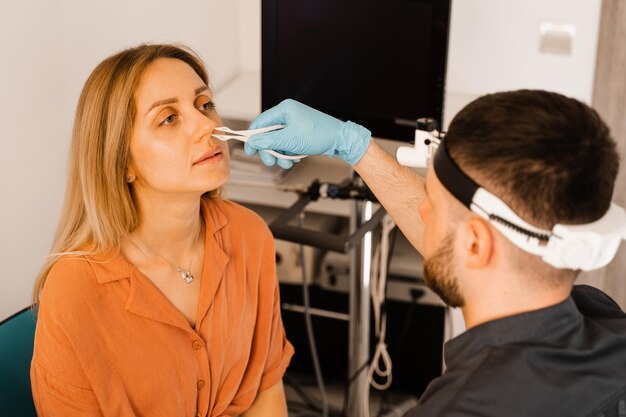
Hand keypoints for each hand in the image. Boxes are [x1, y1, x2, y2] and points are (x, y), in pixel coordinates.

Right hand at [245, 99, 371, 167]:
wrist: (340, 140)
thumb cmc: (319, 135)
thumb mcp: (290, 140)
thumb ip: (269, 141)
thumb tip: (253, 141)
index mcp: (284, 109)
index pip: (260, 122)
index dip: (252, 137)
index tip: (250, 150)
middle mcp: (288, 114)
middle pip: (268, 134)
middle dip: (269, 150)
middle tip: (270, 161)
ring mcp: (294, 123)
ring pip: (277, 141)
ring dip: (279, 155)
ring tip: (286, 163)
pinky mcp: (299, 132)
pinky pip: (286, 144)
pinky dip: (287, 154)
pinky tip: (293, 160)